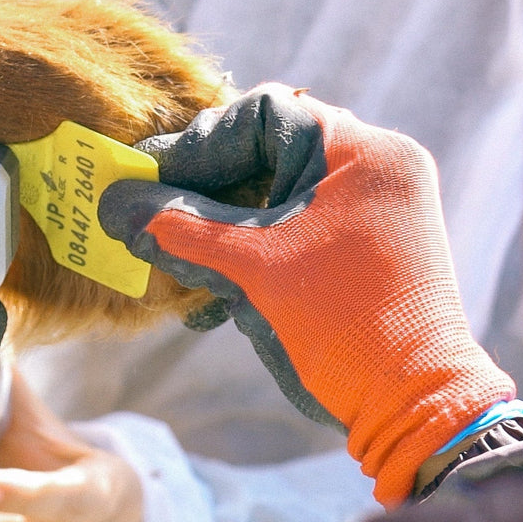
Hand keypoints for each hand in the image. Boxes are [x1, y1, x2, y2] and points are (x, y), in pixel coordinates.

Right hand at [100, 84, 515, 504]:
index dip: (200, 145)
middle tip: (156, 218)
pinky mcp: (363, 249)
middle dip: (205, 193)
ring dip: (220, 232)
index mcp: (361, 153)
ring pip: (274, 198)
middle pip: (266, 154)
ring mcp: (372, 210)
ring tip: (179, 267)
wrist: (408, 406)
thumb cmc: (339, 327)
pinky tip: (212, 303)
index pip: (262, 115)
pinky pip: (292, 232)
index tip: (154, 181)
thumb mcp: (250, 271)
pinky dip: (250, 257)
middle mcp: (374, 169)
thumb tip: (114, 203)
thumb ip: (179, 230)